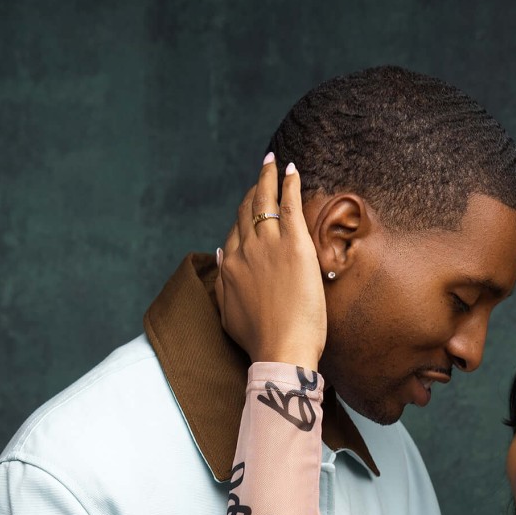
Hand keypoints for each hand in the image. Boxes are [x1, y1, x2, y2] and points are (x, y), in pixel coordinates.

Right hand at [214, 155, 326, 366]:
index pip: (235, 233)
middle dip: (252, 191)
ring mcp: (268, 245)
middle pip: (246, 212)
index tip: (249, 207)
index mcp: (230, 267)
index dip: (242, 217)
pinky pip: (288, 204)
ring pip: (264, 202)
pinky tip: (291, 170)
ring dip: (267, 179)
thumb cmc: (259, 341)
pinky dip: (288, 184)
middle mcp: (245, 250)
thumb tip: (221, 256)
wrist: (281, 350)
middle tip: (261, 175)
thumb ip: (223, 284)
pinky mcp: (294, 245)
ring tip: (271, 164)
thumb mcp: (229, 314)